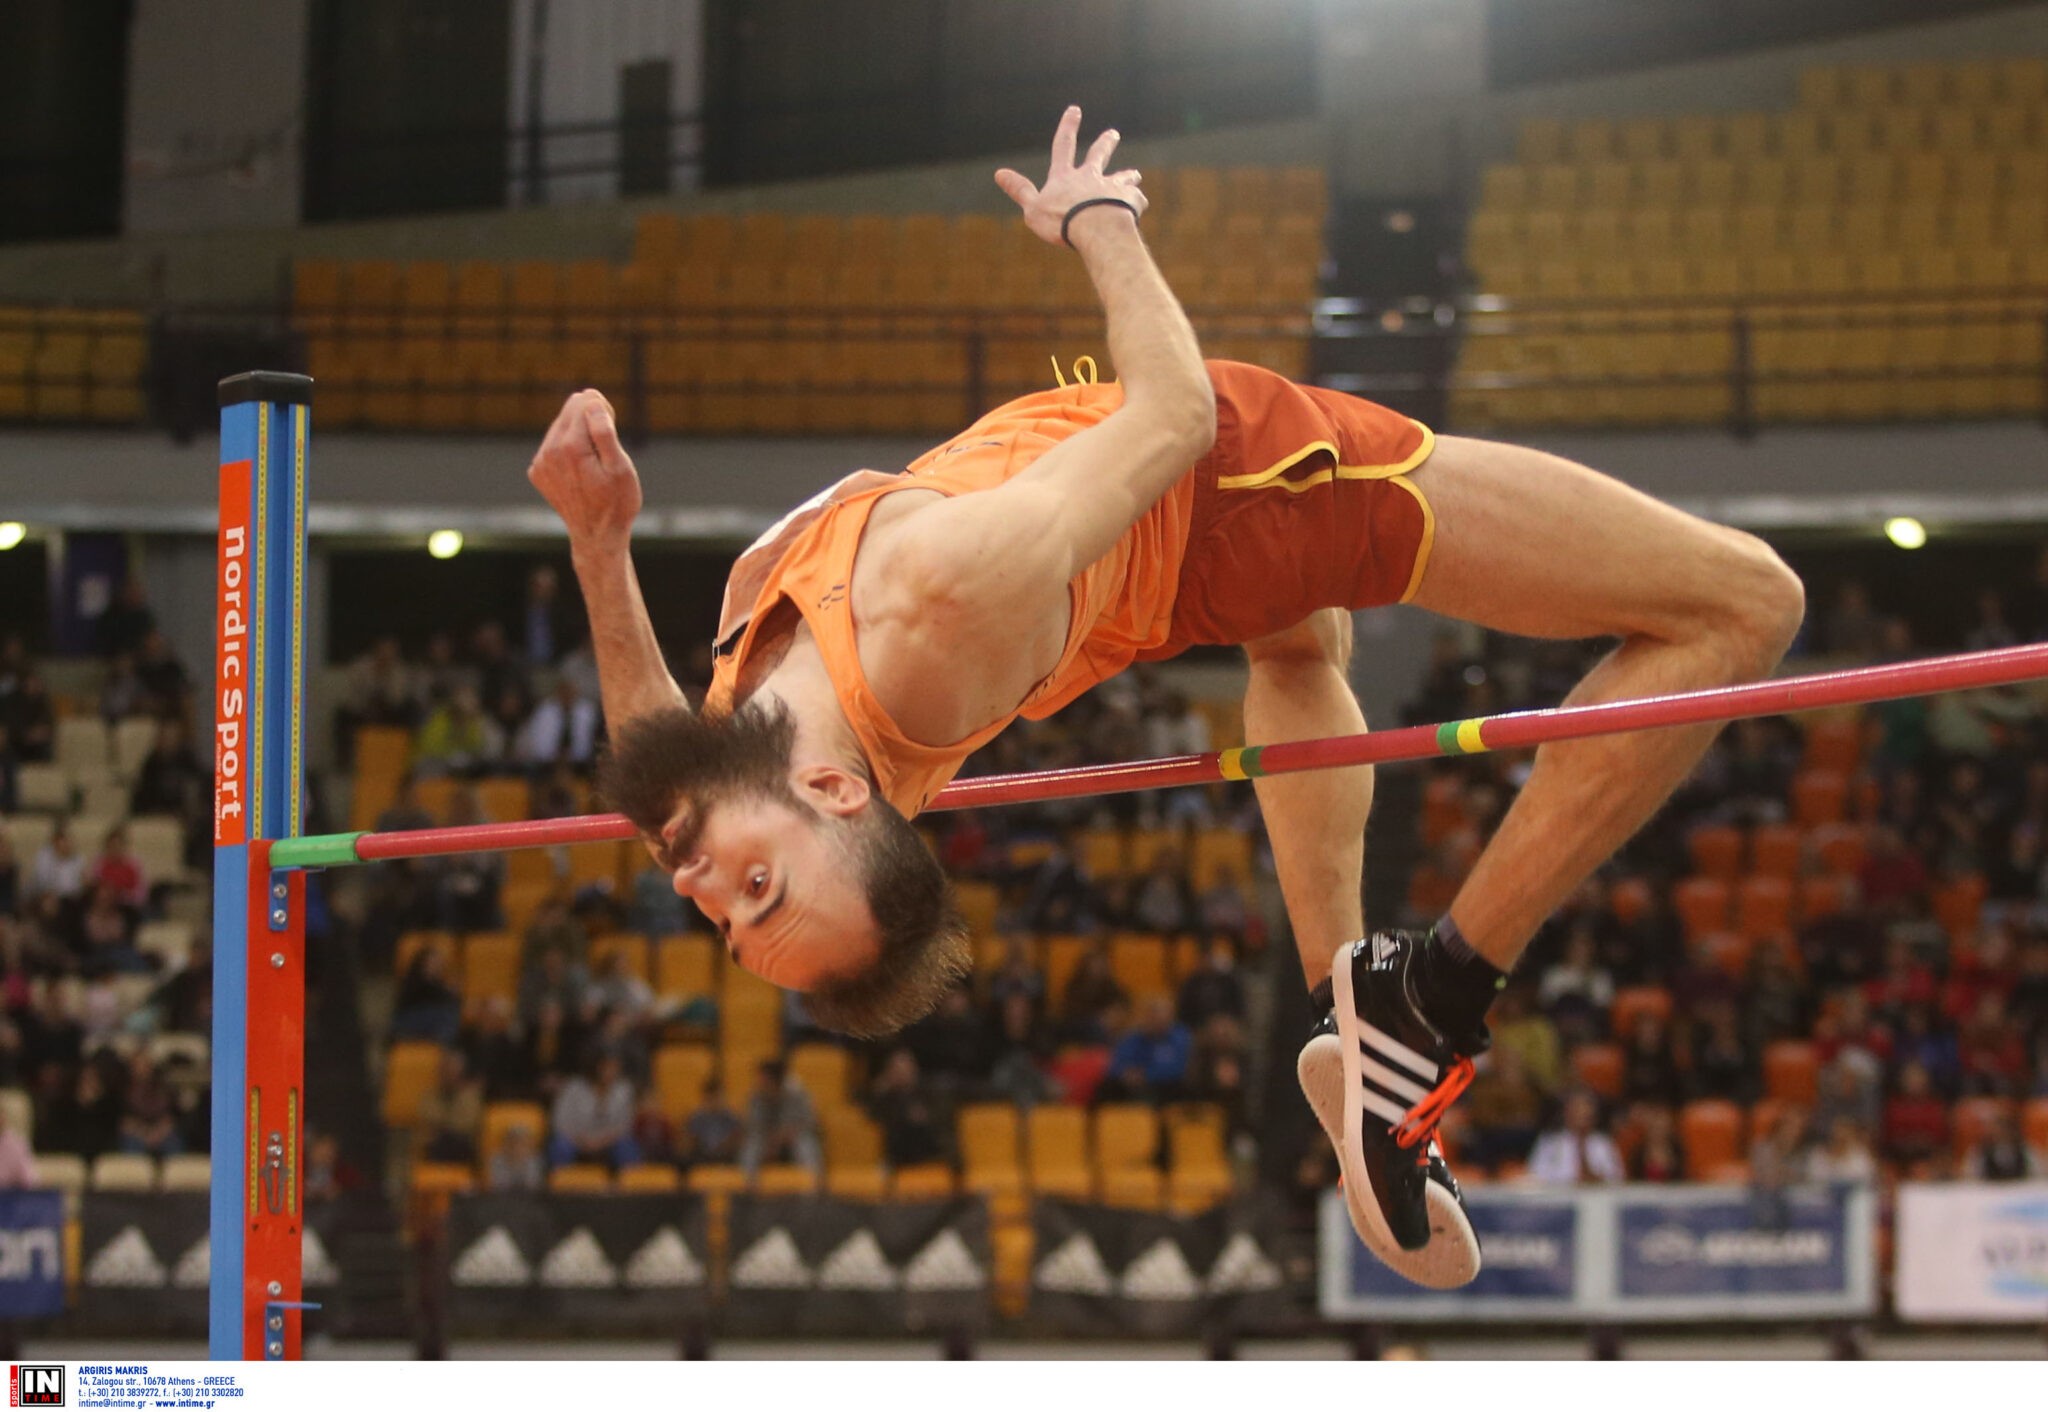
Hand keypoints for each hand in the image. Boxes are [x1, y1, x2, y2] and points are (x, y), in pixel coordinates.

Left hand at [527, 389, 641, 553]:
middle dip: (591, 419)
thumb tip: (591, 401)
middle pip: (570, 410)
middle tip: (607, 446)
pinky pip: (554, 445)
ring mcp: (540, 463)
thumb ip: (604, 431)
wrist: (597, 536)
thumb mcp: (620, 467)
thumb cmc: (616, 502)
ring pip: (560, 426)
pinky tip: (582, 471)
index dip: (604, 410)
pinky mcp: (538, 472)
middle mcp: (548, 452)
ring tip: (595, 462)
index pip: (584, 402)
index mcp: (570, 447)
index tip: (614, 429)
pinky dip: (569, 450)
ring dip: (580, 435)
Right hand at [995, 105, 1146, 247]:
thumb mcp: (1033, 208)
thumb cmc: (1061, 221)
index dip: (1068, 127)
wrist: (1096, 228)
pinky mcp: (1129, 201)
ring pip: (1122, 177)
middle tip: (1113, 133)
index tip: (1075, 109)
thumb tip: (999, 173)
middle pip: (1098, 155)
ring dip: (1128, 175)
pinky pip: (1136, 200)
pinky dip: (1137, 202)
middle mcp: (1090, 177)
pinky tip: (1141, 206)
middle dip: (1105, 143)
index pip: (1064, 146)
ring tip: (1136, 174)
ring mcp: (1111, 188)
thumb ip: (1020, 190)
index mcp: (1065, 177)